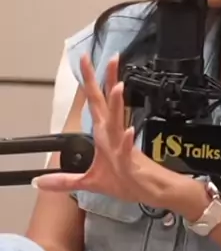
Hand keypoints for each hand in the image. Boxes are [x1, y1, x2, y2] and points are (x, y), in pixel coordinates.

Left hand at [33, 54, 187, 209]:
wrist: (151, 192)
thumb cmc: (126, 182)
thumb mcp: (89, 182)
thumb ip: (64, 181)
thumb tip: (39, 182)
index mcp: (105, 134)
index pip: (96, 102)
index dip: (90, 81)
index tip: (87, 60)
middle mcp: (114, 134)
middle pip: (108, 102)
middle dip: (107, 79)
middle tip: (111, 58)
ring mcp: (123, 146)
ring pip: (118, 121)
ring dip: (118, 104)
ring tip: (118, 86)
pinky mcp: (131, 162)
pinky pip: (128, 150)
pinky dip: (128, 141)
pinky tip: (129, 131)